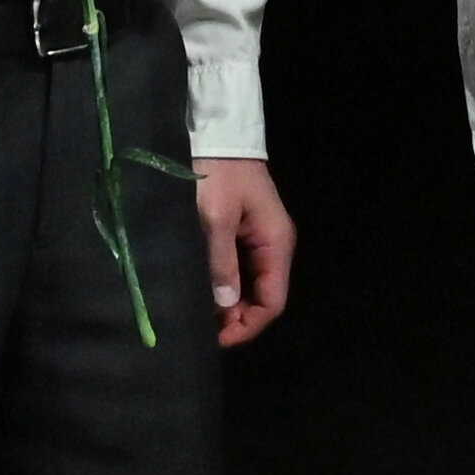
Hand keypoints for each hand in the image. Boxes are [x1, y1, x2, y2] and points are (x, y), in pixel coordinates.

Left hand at [196, 156, 296, 344]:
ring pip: (249, 286)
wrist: (217, 136)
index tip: (216, 338)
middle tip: (201, 329)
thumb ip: (220, 262)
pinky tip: (202, 293)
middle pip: (262, 298)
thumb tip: (226, 306)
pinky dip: (224, 286)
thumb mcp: (215, 218)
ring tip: (198, 316)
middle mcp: (274, 247)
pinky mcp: (244, 234)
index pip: (272, 302)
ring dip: (228, 304)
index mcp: (276, 244)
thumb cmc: (218, 174)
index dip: (247, 326)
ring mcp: (260, 240)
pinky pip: (239, 270)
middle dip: (236, 318)